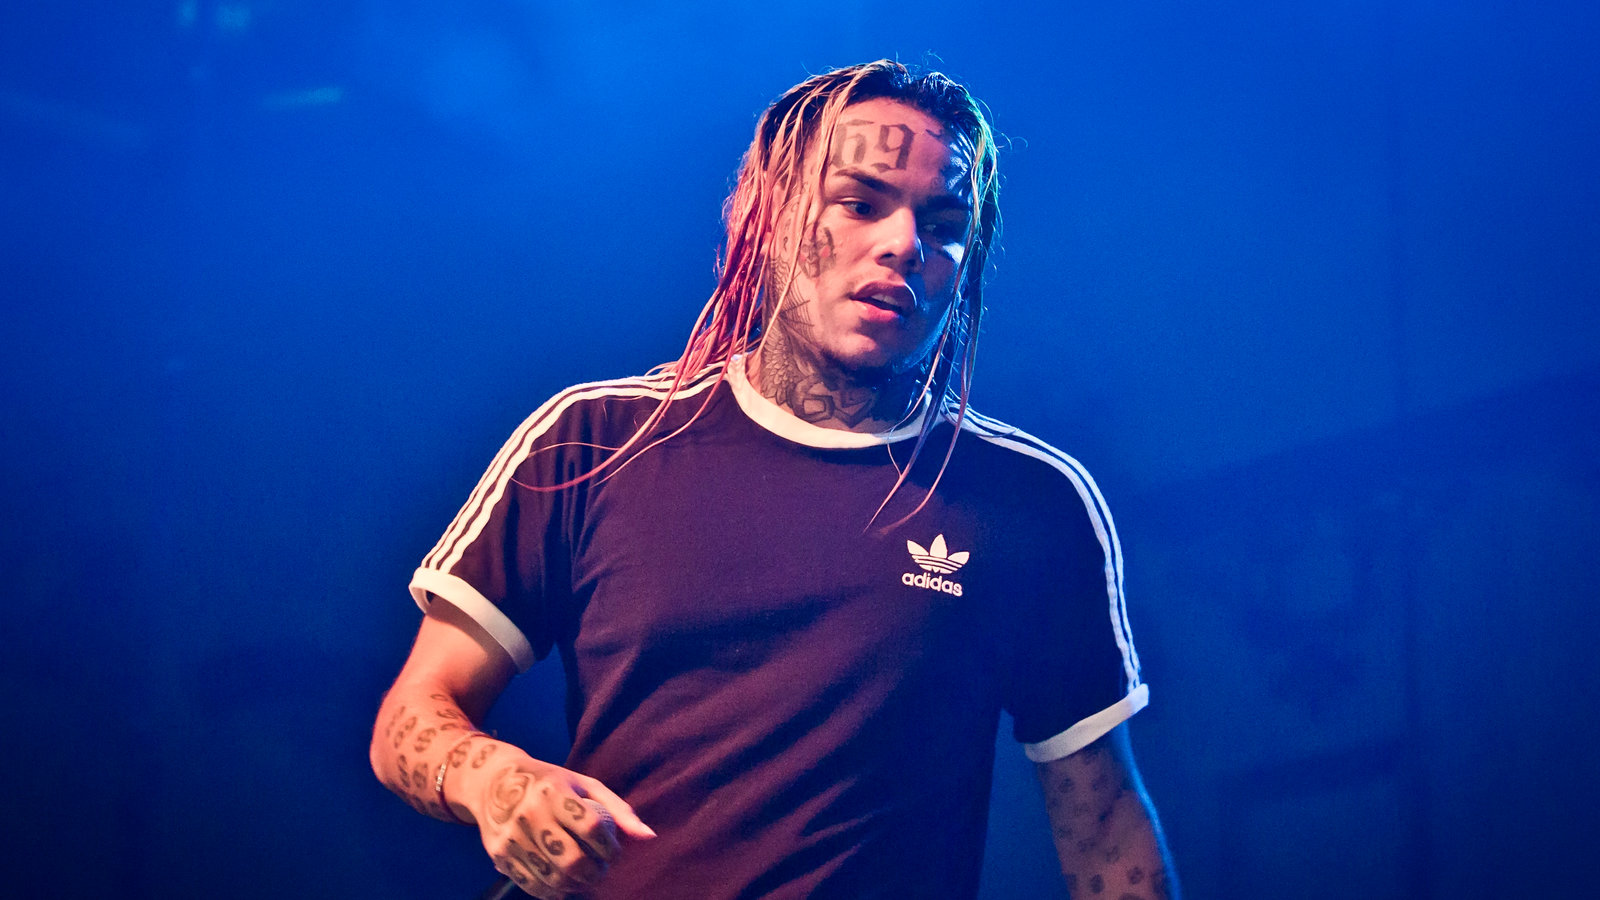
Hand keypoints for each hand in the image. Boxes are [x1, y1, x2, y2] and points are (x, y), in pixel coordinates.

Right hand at [464, 750, 654, 897]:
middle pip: (571, 859)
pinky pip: (531, 884)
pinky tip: (562, 884)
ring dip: (575, 885)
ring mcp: (512, 836)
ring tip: (583, 878)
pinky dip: (552, 891)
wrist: (493, 782)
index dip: (610, 848)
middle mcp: (530, 813)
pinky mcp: (499, 854)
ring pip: (552, 877)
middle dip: (594, 873)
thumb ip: (619, 810)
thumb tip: (649, 837)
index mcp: (554, 790)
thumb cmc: (550, 783)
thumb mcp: (584, 784)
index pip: (592, 826)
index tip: (614, 854)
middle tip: (600, 871)